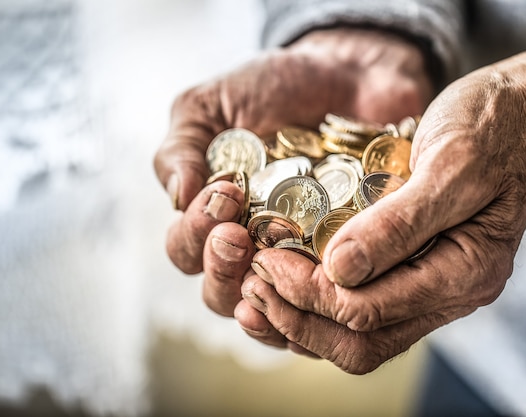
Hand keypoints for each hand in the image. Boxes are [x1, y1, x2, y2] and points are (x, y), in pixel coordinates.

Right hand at [153, 29, 433, 322]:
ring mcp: (296, 261)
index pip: (186, 249)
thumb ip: (183, 146)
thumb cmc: (274, 89)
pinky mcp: (341, 263)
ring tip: (269, 266)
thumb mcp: (213, 104)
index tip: (222, 194)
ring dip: (262, 298)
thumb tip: (176, 196)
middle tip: (236, 235)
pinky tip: (314, 298)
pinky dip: (314, 311)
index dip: (194, 234)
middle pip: (220, 292)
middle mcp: (250, 247)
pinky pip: (323, 306)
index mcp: (212, 217)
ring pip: (268, 309)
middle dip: (221, 268)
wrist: (349, 75)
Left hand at [237, 38, 525, 373]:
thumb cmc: (494, 127)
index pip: (368, 310)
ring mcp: (431, 288)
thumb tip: (338, 271)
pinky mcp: (413, 273)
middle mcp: (448, 293)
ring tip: (256, 288)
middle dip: (296, 317)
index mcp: (465, 272)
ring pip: (357, 338)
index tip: (266, 256)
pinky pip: (362, 312)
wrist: (523, 113)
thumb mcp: (452, 164)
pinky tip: (283, 287)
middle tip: (253, 279)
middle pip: (359, 341)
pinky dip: (317, 308)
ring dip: (301, 321)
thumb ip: (400, 222)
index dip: (308, 292)